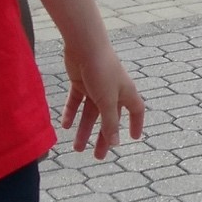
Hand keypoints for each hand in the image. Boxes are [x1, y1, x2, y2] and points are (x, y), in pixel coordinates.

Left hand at [57, 38, 146, 159]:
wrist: (84, 45)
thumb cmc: (102, 70)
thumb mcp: (108, 101)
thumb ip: (110, 123)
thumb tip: (116, 143)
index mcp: (125, 93)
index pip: (136, 111)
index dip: (135, 124)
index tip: (132, 138)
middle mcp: (112, 90)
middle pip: (109, 118)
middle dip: (104, 137)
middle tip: (98, 156)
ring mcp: (96, 86)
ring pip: (90, 113)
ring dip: (84, 130)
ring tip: (76, 148)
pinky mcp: (80, 81)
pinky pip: (76, 102)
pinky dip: (70, 113)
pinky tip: (65, 126)